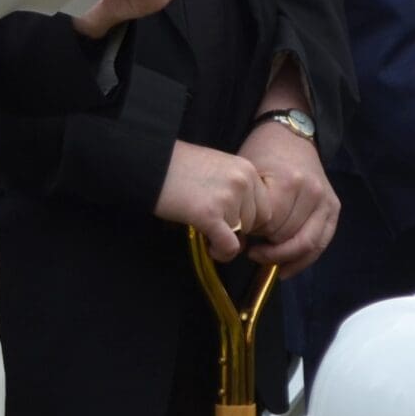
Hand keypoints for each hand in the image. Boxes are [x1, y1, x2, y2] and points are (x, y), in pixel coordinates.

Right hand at [153, 141, 267, 260]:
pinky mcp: (209, 214)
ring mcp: (227, 197)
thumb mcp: (217, 168)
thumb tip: (245, 224)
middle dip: (237, 229)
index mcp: (247, 169)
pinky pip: (229, 246)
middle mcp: (242, 181)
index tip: (229, 221)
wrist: (149, 163)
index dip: (247, 220)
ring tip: (205, 231)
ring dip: (225, 239)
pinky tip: (209, 247)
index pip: (265, 207)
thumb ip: (236, 189)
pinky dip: (221, 253)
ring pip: (241, 235)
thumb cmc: (177, 166)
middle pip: (256, 223)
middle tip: (215, 226)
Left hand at [237, 116, 338, 276]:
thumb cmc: (262, 153)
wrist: (290, 135)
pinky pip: (320, 244)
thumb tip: (237, 241)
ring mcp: (326, 201)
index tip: (240, 235)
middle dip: (267, 245)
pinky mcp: (334, 208)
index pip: (269, 226)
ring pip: (304, 245)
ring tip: (264, 253)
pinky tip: (285, 269)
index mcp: (290, 182)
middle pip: (286, 237)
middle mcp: (312, 193)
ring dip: (282, 254)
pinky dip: (302, 260)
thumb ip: (245, 206)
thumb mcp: (247, 174)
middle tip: (251, 245)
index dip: (252, 235)